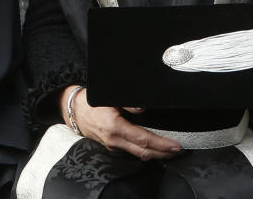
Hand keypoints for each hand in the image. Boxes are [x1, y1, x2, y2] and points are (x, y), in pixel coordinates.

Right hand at [60, 85, 180, 160]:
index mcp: (115, 127)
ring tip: (170, 151)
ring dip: (155, 154)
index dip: (161, 144)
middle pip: (143, 153)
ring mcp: (112, 146)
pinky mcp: (112, 146)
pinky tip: (153, 149)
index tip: (175, 146)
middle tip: (178, 151)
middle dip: (163, 154)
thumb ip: (128, 102)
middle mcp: (114, 140)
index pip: (143, 139)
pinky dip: (145, 152)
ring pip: (138, 155)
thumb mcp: (109, 96)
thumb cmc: (91, 102)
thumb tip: (143, 107)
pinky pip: (131, 152)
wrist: (74, 110)